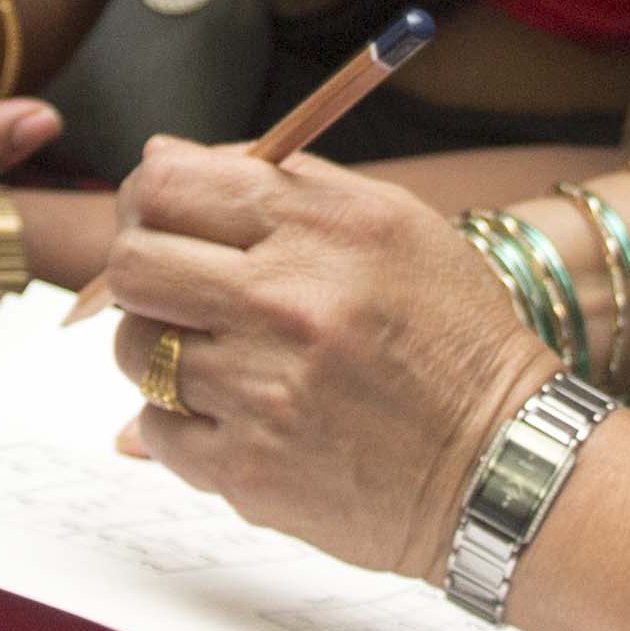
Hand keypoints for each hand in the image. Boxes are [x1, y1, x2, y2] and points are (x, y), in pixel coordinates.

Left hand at [96, 141, 548, 581]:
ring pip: (135, 349)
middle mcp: (286, 303)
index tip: (158, 216)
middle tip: (178, 287)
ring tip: (225, 356)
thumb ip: (279, 181)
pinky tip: (241, 413)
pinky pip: (155, 427)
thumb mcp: (392, 224)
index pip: (166, 188)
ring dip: (163, 349)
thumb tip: (160, 162)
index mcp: (321, 229)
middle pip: (130, 266)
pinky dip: (184, 420)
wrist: (498, 462)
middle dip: (142, 271)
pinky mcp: (247, 468)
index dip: (147, 198)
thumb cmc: (448, 335)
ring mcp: (261, 391)